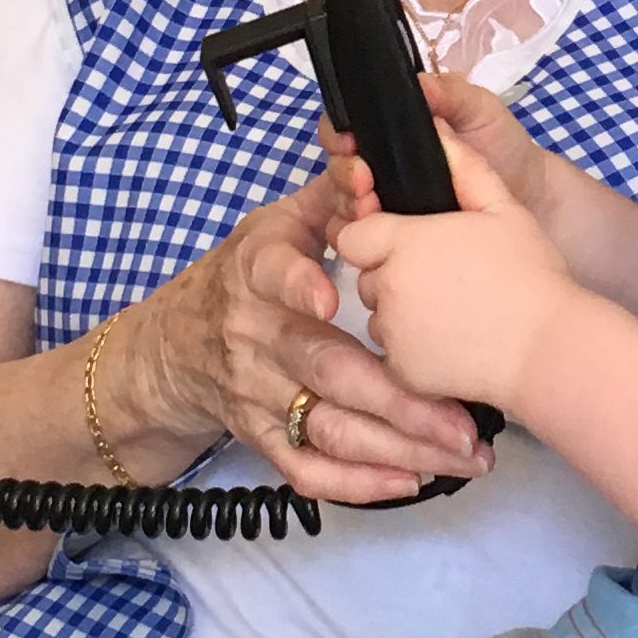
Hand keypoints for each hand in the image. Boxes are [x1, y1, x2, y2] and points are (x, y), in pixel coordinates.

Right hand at [122, 170, 486, 503]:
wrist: (174, 349)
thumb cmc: (247, 277)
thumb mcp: (278, 225)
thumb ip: (331, 195)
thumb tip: (368, 154)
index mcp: (257, 272)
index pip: (273, 274)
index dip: (299, 282)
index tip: (332, 295)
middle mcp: (253, 337)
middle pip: (326, 370)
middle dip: (399, 400)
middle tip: (463, 421)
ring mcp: (255, 393)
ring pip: (327, 427)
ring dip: (397, 448)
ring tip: (461, 454)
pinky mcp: (258, 436)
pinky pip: (306, 469)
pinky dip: (356, 482)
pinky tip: (410, 481)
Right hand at [322, 69, 551, 219]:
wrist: (531, 194)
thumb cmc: (502, 144)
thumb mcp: (480, 109)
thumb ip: (451, 93)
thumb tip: (419, 83)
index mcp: (392, 128)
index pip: (345, 126)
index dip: (340, 134)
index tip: (351, 142)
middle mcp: (381, 164)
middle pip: (337, 167)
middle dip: (342, 173)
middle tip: (363, 180)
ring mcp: (385, 202)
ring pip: (342, 204)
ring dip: (348, 205)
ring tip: (369, 207)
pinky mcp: (395, 235)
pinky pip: (361, 238)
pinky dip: (357, 237)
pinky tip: (370, 235)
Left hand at [335, 140, 576, 417]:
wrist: (549, 348)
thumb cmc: (530, 274)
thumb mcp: (503, 208)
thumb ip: (464, 167)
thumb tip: (435, 131)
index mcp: (403, 243)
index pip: (353, 235)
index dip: (378, 237)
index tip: (413, 244)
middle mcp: (387, 288)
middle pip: (367, 276)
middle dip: (394, 274)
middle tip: (445, 278)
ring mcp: (392, 333)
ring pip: (380, 316)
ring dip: (403, 312)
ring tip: (455, 310)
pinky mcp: (402, 371)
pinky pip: (394, 353)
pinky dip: (415, 349)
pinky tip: (455, 340)